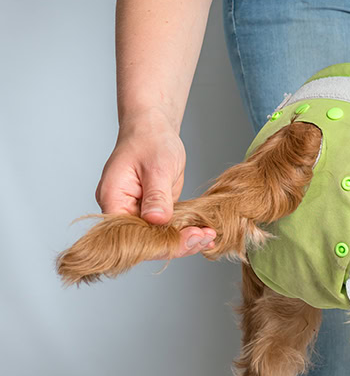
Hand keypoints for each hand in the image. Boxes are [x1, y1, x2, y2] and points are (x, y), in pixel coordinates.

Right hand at [96, 111, 214, 258]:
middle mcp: (121, 212)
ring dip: (185, 242)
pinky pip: (167, 230)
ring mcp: (137, 214)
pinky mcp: (152, 212)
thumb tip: (157, 220)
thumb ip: (157, 195)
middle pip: (146, 242)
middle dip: (177, 245)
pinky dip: (185, 233)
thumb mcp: (157, 167)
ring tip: (210, 238)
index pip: (133, 235)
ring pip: (158, 239)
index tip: (191, 237)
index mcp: (113, 200)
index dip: (162, 242)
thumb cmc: (150, 141)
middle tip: (206, 238)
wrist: (154, 130)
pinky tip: (205, 236)